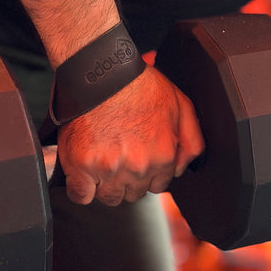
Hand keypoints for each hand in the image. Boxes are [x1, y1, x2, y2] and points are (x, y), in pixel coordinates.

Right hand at [57, 65, 204, 205]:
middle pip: (133, 193)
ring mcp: (109, 168)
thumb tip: (182, 169)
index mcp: (162, 156)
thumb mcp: (180, 105)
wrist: (102, 73)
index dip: (147, 173)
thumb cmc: (138, 84)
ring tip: (100, 161)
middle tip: (117, 155)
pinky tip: (83, 175)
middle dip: (127, 179)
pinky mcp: (82, 166)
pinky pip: (81, 195)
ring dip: (105, 185)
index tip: (136, 161)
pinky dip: (80, 188)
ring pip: (109, 197)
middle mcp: (138, 167)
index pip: (157, 186)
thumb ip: (191, 141)